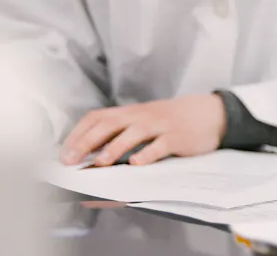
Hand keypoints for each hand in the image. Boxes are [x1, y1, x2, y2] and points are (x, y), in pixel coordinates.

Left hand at [59, 94, 226, 166]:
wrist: (211, 112)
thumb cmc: (172, 120)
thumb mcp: (146, 120)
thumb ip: (123, 132)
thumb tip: (91, 154)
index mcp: (132, 112)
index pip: (98, 117)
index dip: (79, 133)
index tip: (64, 153)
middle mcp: (143, 116)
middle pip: (111, 123)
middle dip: (88, 141)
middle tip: (72, 160)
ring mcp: (161, 125)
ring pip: (135, 132)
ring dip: (115, 147)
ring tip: (100, 162)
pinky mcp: (178, 137)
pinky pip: (161, 145)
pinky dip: (148, 154)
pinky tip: (137, 164)